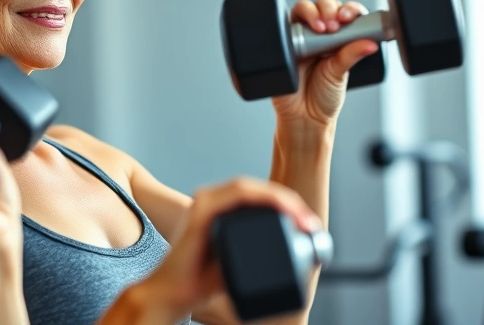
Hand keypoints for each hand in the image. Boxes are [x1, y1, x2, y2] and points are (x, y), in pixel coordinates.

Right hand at [133, 178, 321, 320]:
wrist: (173, 295)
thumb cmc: (201, 282)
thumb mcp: (238, 264)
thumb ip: (258, 256)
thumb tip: (298, 255)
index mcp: (220, 211)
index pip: (258, 198)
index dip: (287, 206)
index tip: (309, 226)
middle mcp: (211, 202)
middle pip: (258, 191)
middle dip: (290, 202)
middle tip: (310, 224)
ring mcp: (205, 203)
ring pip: (250, 188)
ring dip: (282, 198)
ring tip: (302, 219)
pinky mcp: (201, 210)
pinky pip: (239, 193)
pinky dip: (264, 197)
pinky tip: (283, 207)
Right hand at [271, 0, 379, 126]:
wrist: (301, 117)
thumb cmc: (323, 97)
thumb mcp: (341, 74)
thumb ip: (352, 55)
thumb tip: (370, 43)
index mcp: (338, 38)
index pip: (345, 12)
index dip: (348, 9)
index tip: (349, 17)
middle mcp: (319, 34)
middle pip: (323, 5)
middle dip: (329, 9)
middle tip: (334, 24)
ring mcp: (299, 37)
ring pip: (303, 9)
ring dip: (312, 12)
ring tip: (320, 28)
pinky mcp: (281, 42)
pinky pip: (282, 24)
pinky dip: (289, 22)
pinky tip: (299, 33)